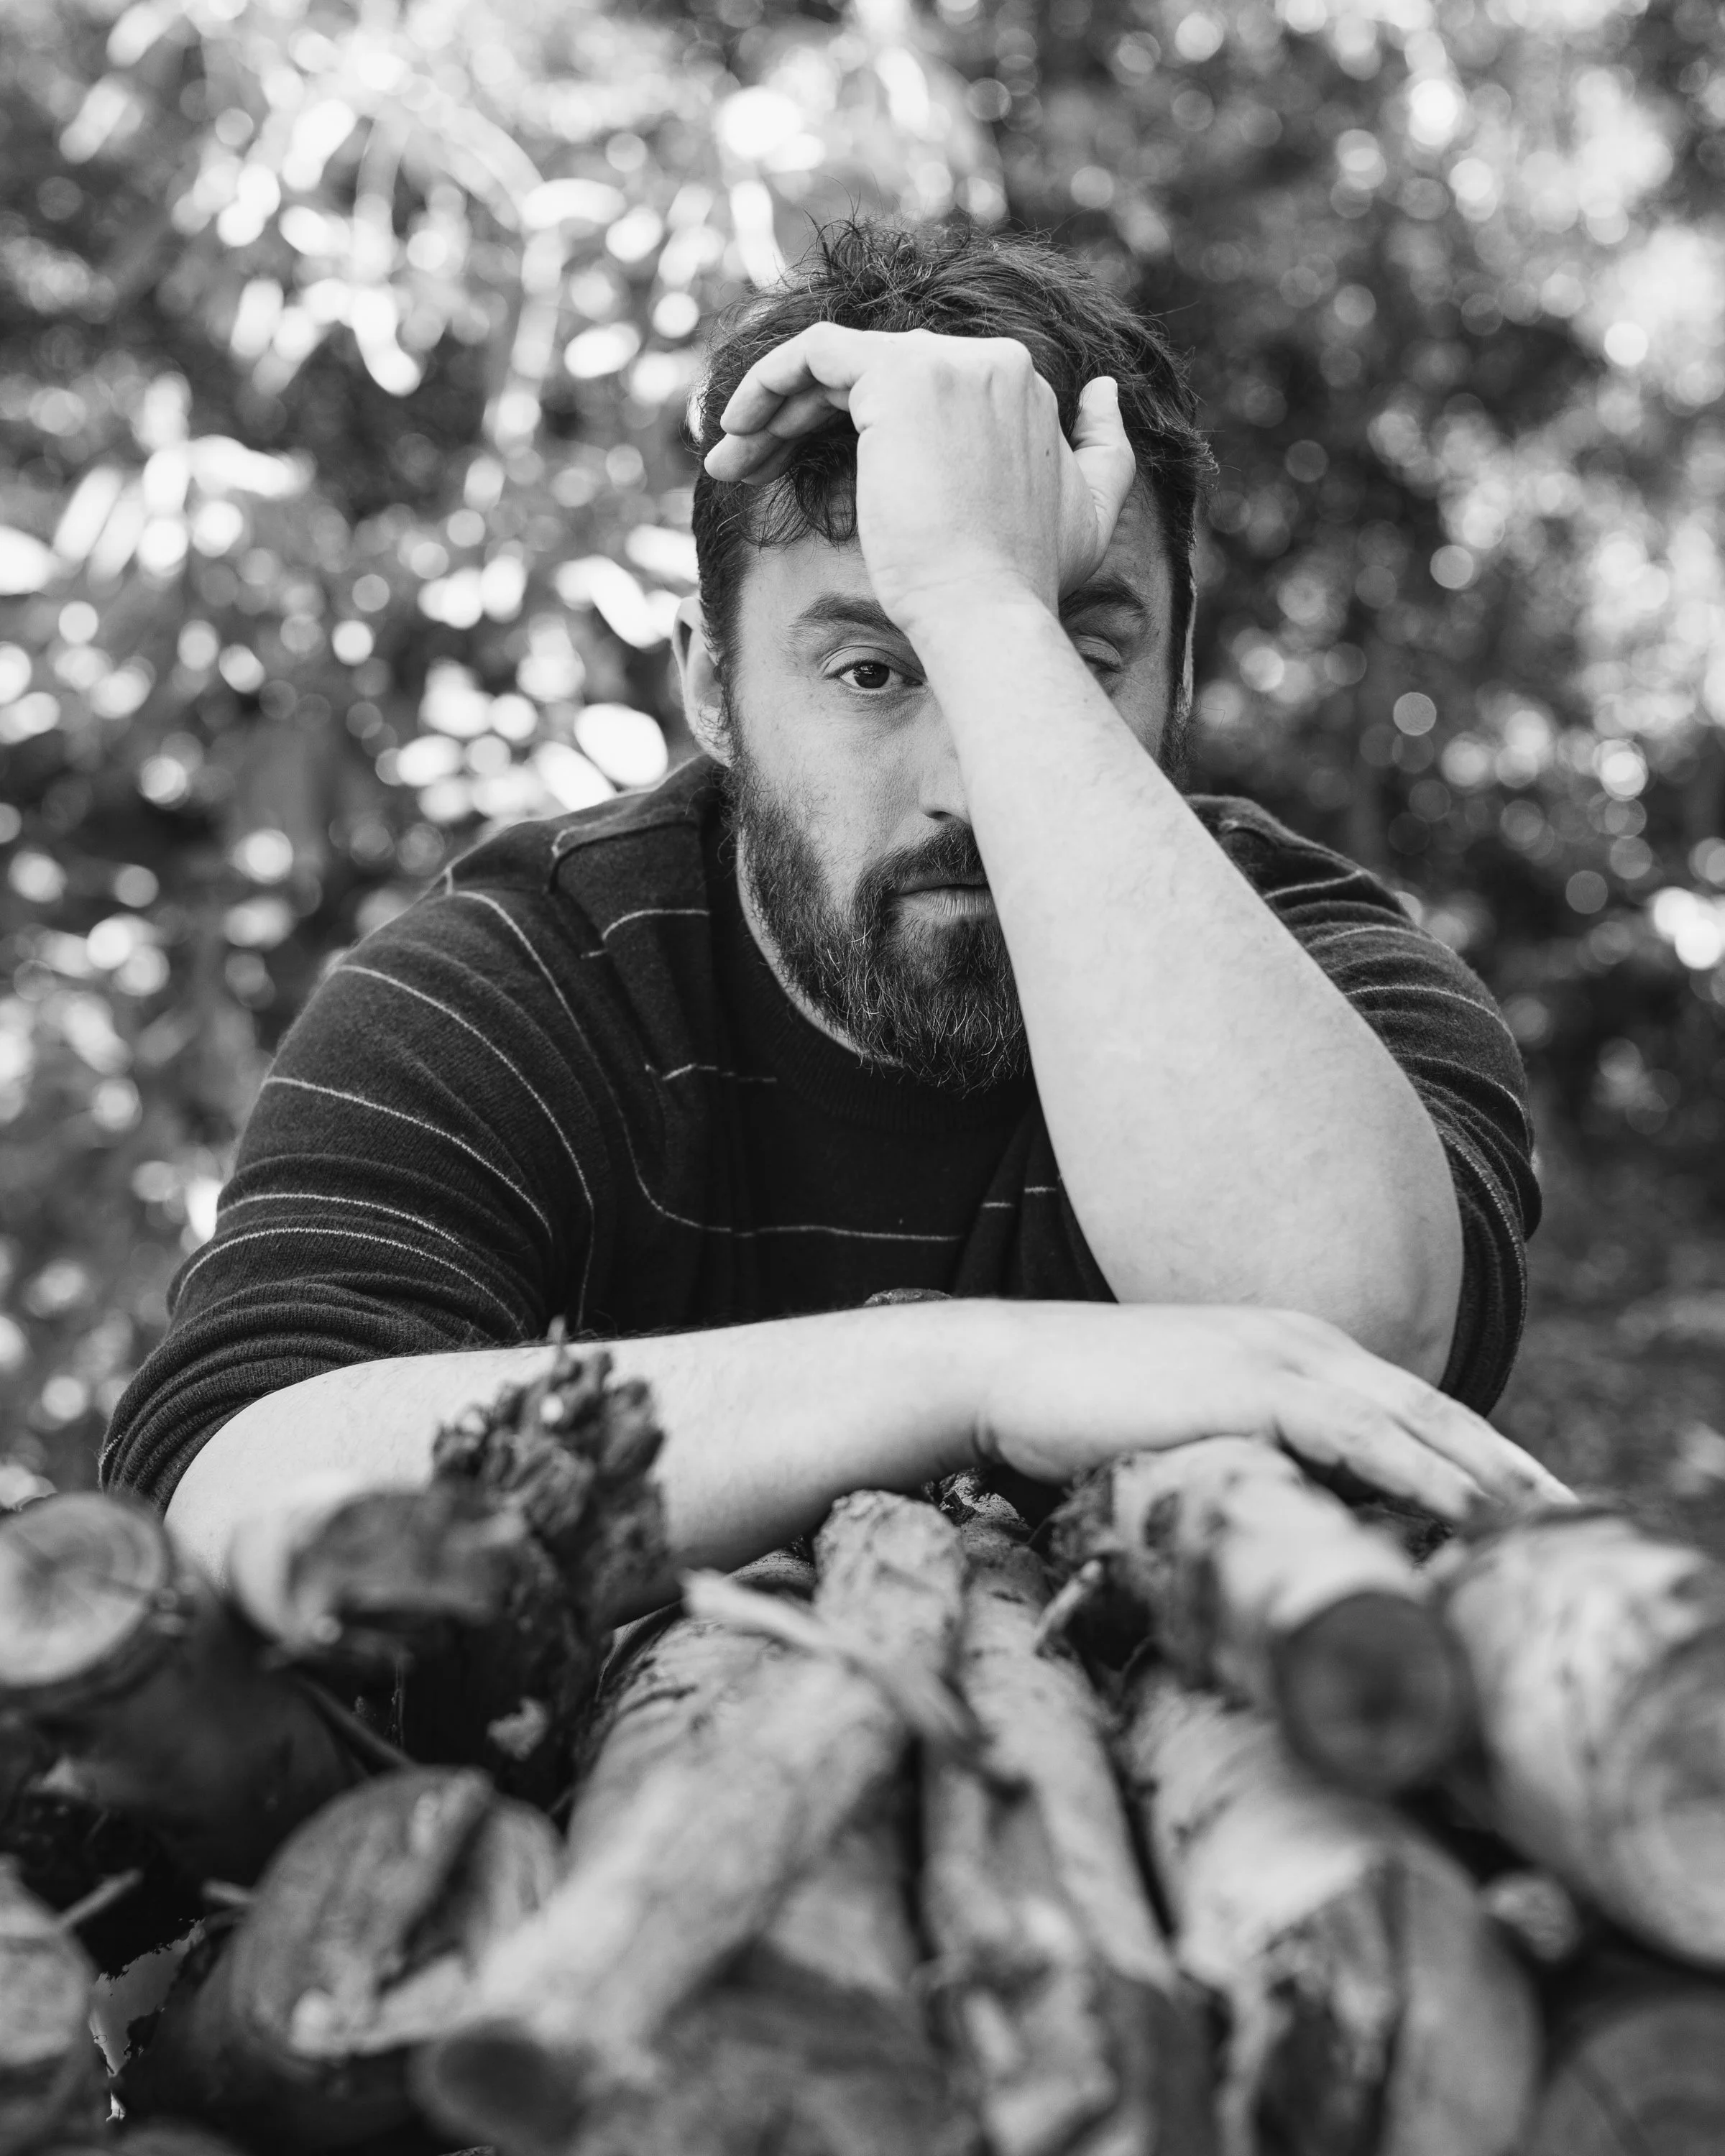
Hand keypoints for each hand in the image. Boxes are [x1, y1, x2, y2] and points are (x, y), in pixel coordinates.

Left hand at [701, 325, 1137, 634]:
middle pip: (868, 371)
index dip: (850, 420)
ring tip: (727, 459)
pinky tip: (735, 429)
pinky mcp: (898, 379)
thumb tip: (1102, 391)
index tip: (805, 467)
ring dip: (772, 405)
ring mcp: (944, 364)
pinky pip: (813, 353)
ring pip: (833, 364)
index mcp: (1020, 385)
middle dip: (801, 412)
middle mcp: (987, 360)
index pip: (915, 384)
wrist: (989, 610)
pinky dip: (769, 379)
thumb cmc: (1027, 583)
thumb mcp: (1089, 516)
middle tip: (749, 462)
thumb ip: (1103, 450)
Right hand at [971, 1303, 1570, 1523]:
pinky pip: (1360, 1435)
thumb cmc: (1082, 1414)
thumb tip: (1282, 1526)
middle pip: (1437, 1410)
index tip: (1528, 1513)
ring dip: (1490, 1478)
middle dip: (1511, 1469)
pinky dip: (1425, 1474)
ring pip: (1416, 1420)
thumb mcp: (1187, 1432)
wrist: (1003, 1372)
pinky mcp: (1251, 1384)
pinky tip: (1471, 1513)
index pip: (1409, 1408)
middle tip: (1575, 1527)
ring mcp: (1280, 1356)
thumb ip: (1246, 1459)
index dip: (1477, 1457)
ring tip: (1549, 1534)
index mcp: (1293, 1348)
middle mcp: (1303, 1340)